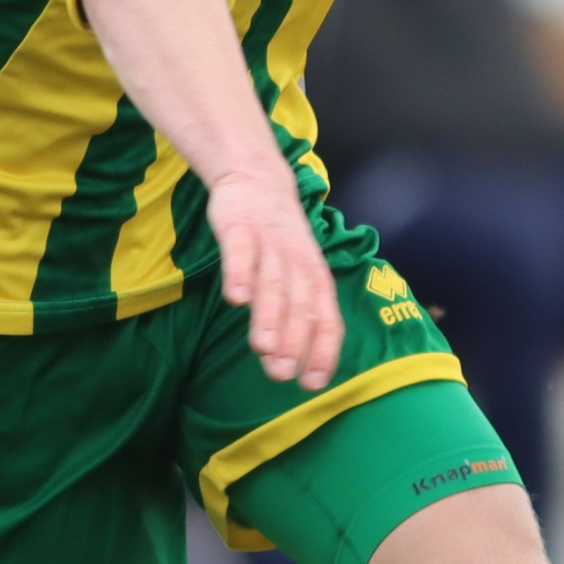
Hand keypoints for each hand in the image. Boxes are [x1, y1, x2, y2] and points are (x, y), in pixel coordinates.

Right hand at [205, 166, 338, 389]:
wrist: (258, 178)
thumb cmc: (278, 240)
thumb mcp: (295, 274)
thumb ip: (291, 313)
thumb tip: (286, 362)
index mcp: (317, 278)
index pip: (327, 319)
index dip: (323, 351)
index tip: (312, 385)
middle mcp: (299, 263)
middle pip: (301, 306)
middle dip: (294, 342)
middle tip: (282, 375)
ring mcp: (270, 244)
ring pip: (274, 283)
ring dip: (270, 316)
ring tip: (263, 348)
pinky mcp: (240, 227)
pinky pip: (241, 252)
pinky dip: (240, 274)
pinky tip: (235, 299)